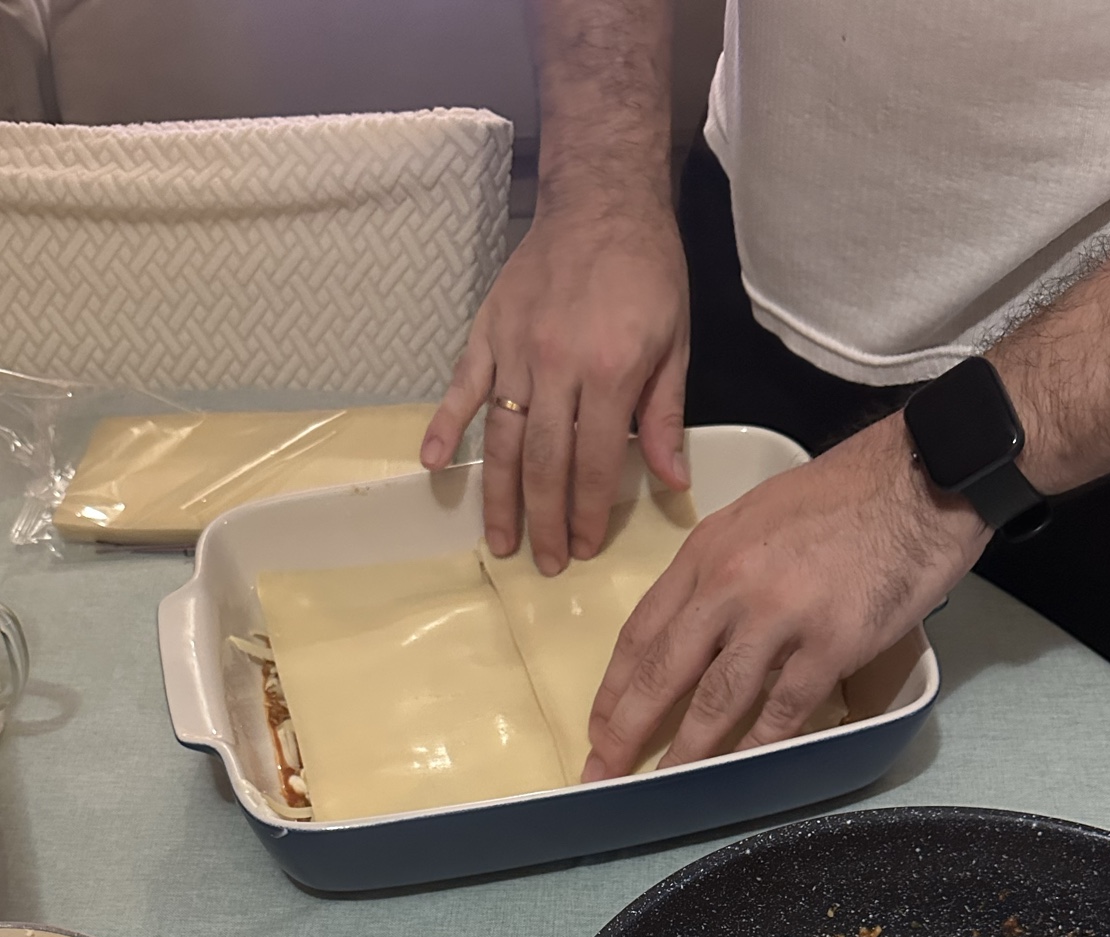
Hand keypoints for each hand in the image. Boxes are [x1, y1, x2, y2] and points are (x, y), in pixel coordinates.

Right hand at [420, 196, 689, 573]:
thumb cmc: (647, 271)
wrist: (602, 200)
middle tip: (546, 563)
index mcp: (609, 373)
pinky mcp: (487, 334)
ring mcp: (515, 352)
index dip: (589, 512)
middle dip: (545, 521)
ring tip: (500, 542)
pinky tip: (434, 466)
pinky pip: (461, 389)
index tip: (586, 546)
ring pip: (503, 441)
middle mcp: (556, 368)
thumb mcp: (675, 342)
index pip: (595, 463)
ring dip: (500, 498)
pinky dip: (445, 427)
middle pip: (544, 464)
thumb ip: (665, 415)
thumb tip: (672, 482)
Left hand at [582, 416, 990, 777]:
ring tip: (661, 787)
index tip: (598, 724)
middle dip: (625, 730)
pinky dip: (755, 749)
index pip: (642, 631)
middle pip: (664, 672)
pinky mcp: (830, 644)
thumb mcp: (756, 514)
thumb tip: (695, 624)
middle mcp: (731, 585)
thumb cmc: (845, 493)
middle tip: (603, 771)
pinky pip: (782, 712)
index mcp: (707, 552)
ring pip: (716, 700)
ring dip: (685, 753)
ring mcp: (780, 617)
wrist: (922, 476)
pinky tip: (736, 776)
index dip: (615, 687)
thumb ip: (720, 568)